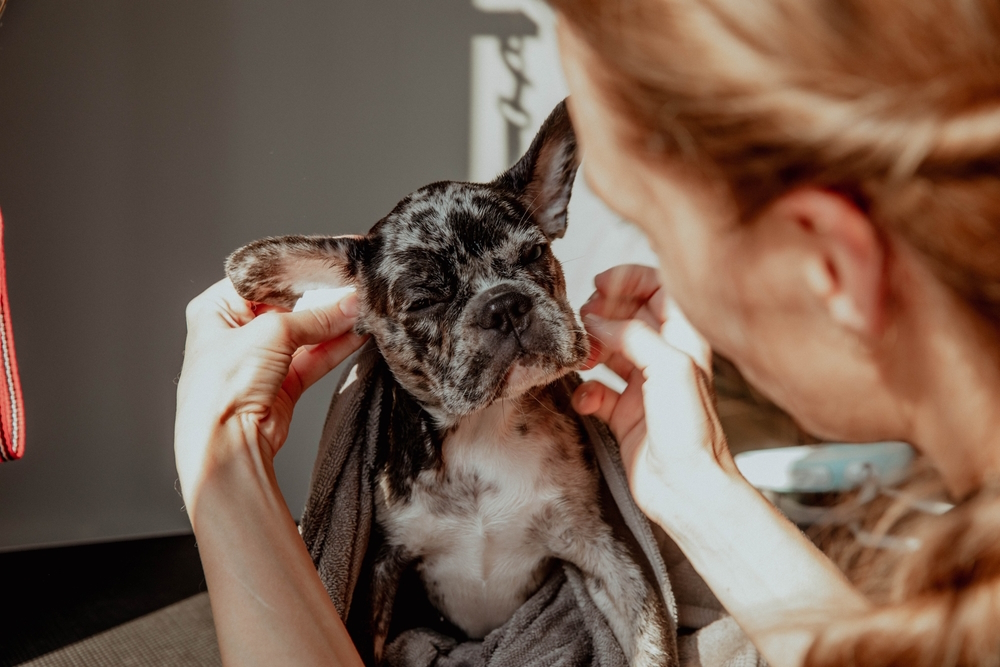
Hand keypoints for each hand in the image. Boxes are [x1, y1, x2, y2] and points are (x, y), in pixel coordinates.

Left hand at [174, 279, 366, 514]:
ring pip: (305, 333)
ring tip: (362, 309)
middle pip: (287, 305)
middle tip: (352, 285)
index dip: (297, 271)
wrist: (227, 445)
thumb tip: (349, 303)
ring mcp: (260, 359)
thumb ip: (315, 316)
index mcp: (216, 309)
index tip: (330, 262)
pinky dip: (335, 347)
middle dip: (320, 299)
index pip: (262, 278)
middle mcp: (235, 332)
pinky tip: (358, 334)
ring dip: (333, 323)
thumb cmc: (224, 387)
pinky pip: (313, 358)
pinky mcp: (281, 383)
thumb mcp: (272, 334)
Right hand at [572, 265, 736, 522]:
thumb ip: (633, 335)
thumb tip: (599, 321)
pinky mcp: (625, 415)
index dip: (630, 280)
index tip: (601, 284)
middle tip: (585, 319)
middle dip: (604, 313)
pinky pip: (598, 391)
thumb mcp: (669, 367)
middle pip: (629, 317)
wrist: (687, 489)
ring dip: (591, 349)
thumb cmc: (692, 432)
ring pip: (610, 351)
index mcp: (685, 340)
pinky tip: (586, 399)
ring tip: (582, 355)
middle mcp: (665, 359)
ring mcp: (644, 387)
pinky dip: (586, 391)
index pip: (659, 290)